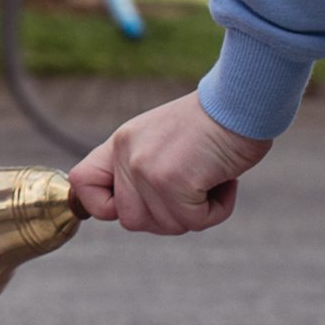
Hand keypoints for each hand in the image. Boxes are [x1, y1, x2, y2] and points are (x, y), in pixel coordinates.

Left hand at [69, 91, 271, 234]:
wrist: (243, 100)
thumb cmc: (215, 123)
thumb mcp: (163, 140)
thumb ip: (142, 169)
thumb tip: (139, 213)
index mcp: (120, 143)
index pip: (81, 183)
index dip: (102, 206)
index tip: (134, 204)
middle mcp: (126, 155)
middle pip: (131, 221)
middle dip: (168, 216)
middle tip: (195, 192)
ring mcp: (146, 168)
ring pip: (166, 225)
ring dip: (197, 213)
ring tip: (213, 178)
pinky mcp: (172, 180)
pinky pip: (194, 222)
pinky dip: (217, 210)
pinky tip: (225, 180)